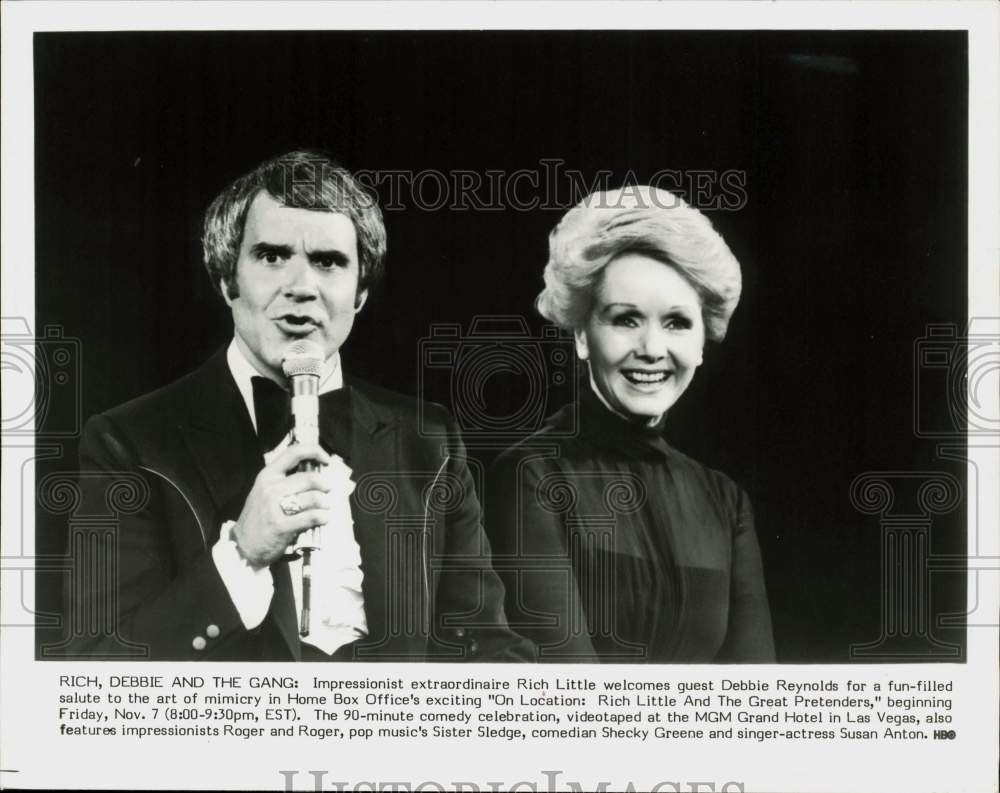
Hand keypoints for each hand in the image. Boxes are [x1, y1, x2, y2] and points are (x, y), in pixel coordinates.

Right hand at [232, 443, 332, 568]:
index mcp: (267, 475)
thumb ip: (285, 480)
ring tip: (326, 506)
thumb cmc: (259, 516)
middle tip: (328, 490)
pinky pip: (311, 517)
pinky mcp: (282, 526)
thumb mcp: (265, 491)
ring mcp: (275, 507)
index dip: (315, 451)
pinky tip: (323, 518)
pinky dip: (322, 517)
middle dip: (325, 484)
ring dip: (325, 503)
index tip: (326, 460)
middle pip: (309, 478)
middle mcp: (271, 488)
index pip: (294, 452)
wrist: (243, 545)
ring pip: (313, 498)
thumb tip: (315, 471)